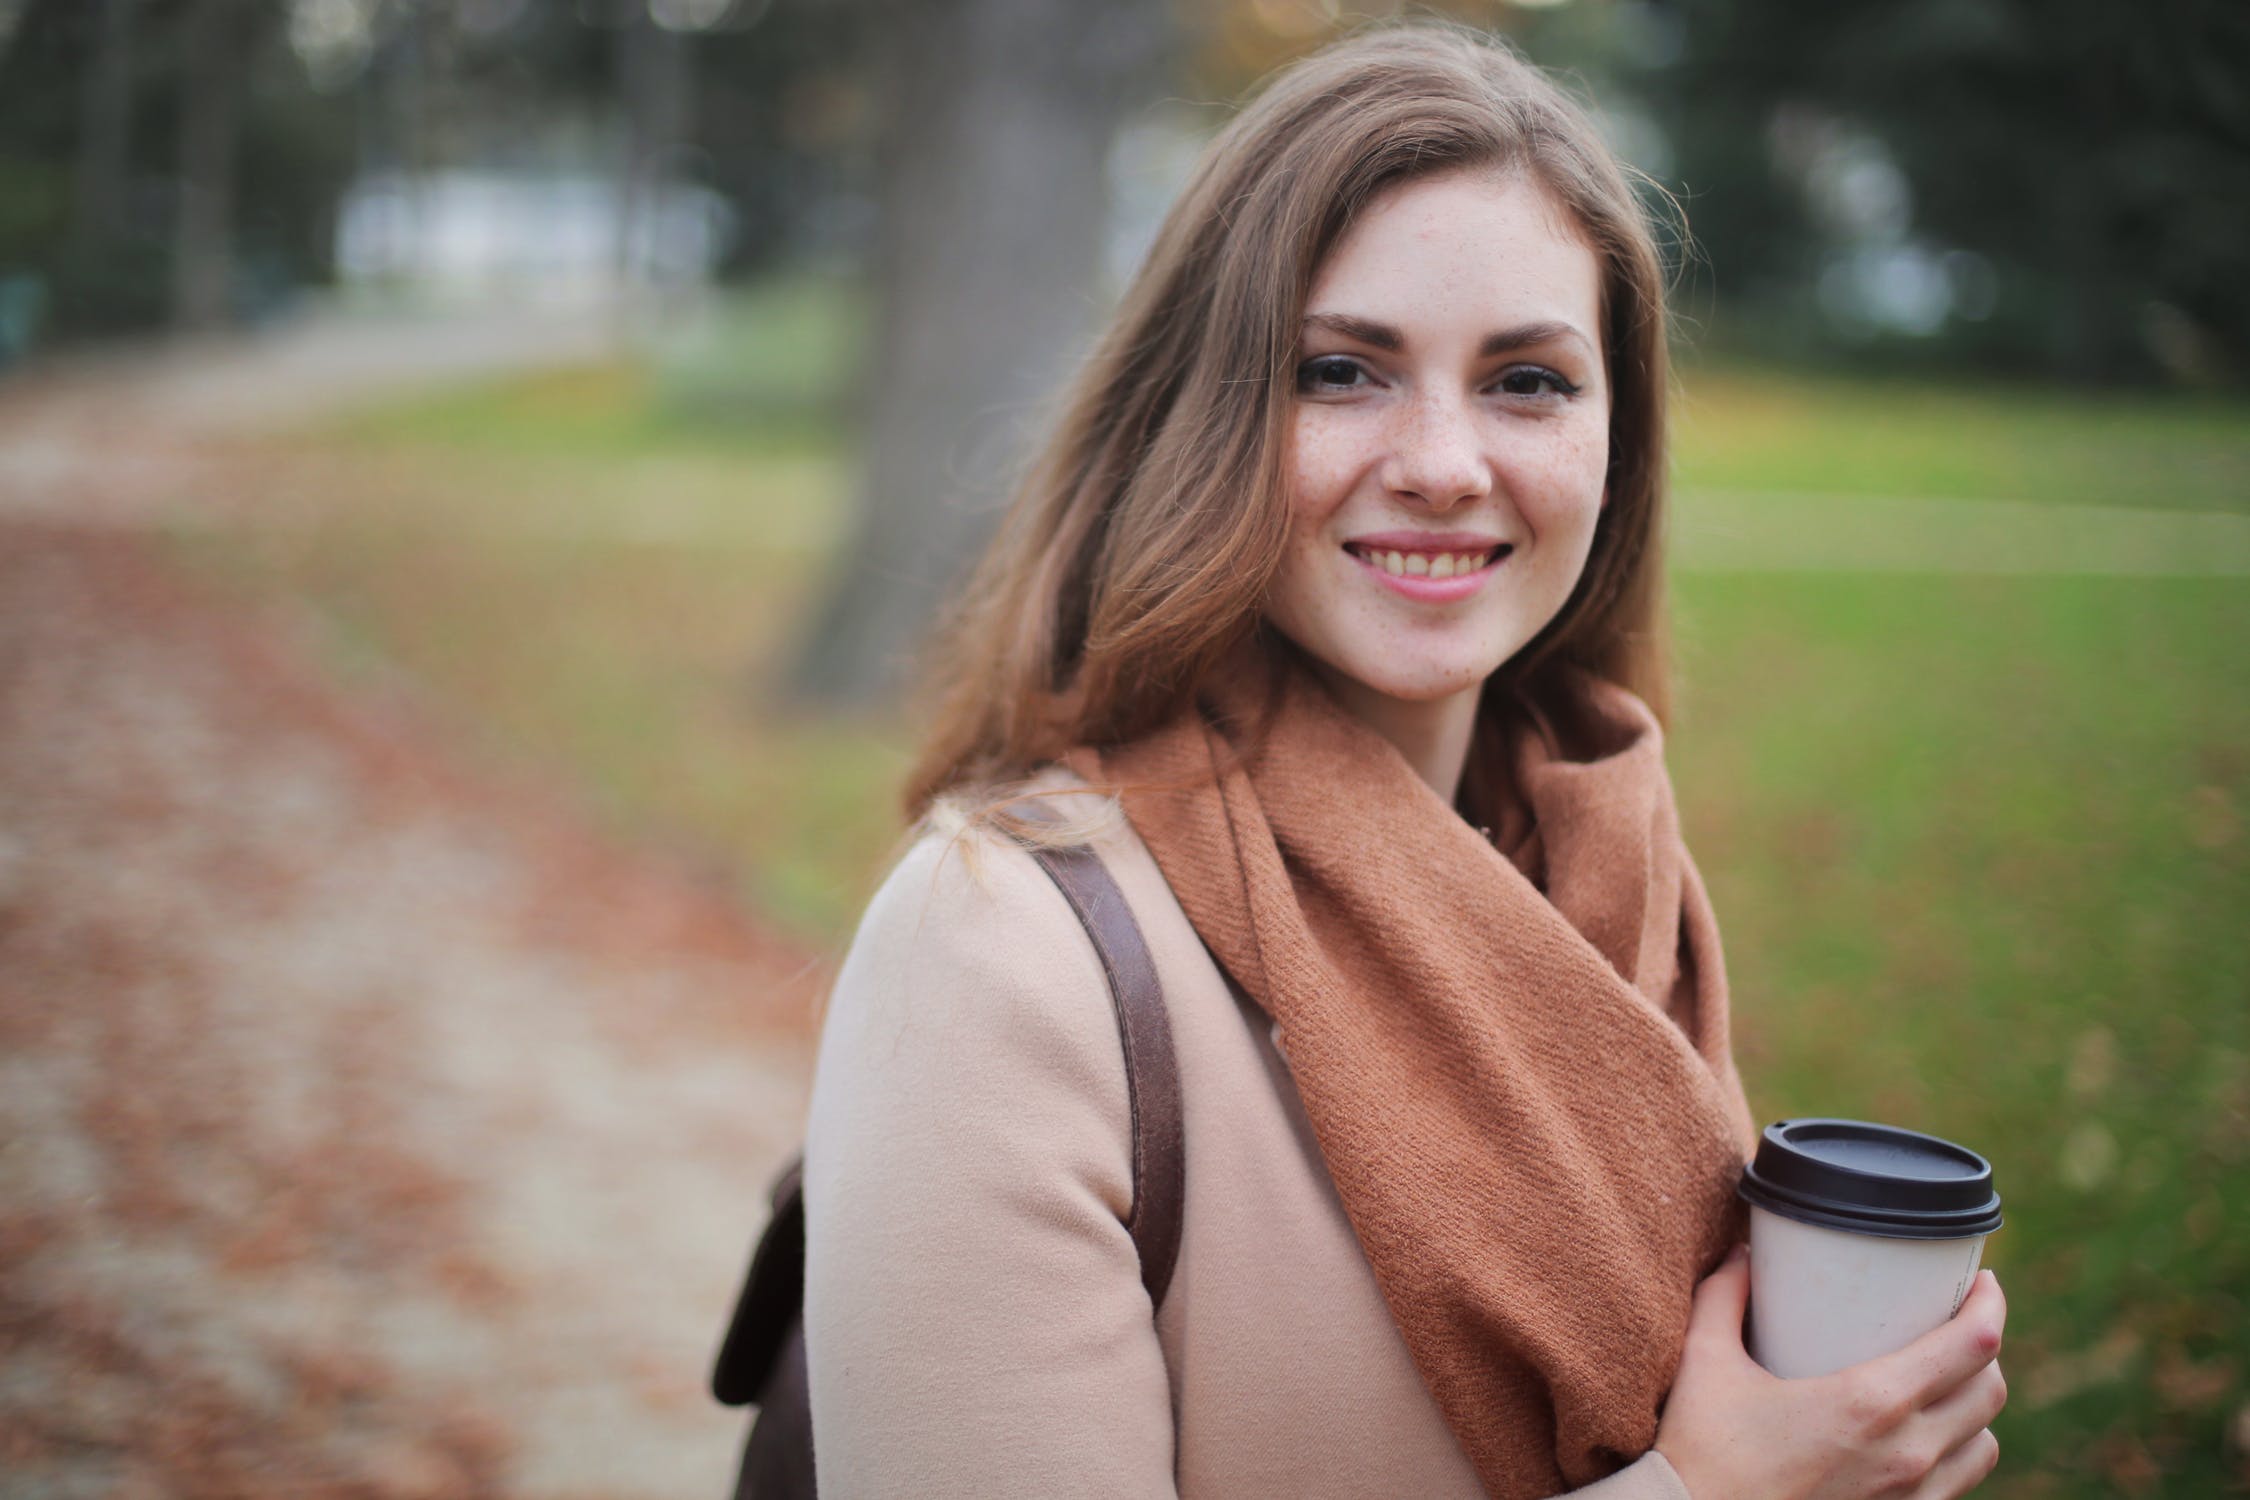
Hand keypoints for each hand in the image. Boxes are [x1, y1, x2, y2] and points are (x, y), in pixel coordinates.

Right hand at [1654, 1247, 2007, 1499]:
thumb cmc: (1702, 1452)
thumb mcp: (1704, 1362)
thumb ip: (1723, 1297)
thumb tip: (1744, 1254)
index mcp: (1869, 1403)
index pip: (1970, 1347)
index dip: (1990, 1306)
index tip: (1982, 1283)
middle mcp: (1906, 1453)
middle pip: (1989, 1392)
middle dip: (1984, 1349)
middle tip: (1956, 1323)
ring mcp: (1910, 1498)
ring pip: (1984, 1445)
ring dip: (1975, 1408)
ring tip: (1945, 1384)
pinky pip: (1958, 1485)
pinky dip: (1956, 1453)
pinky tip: (1924, 1438)